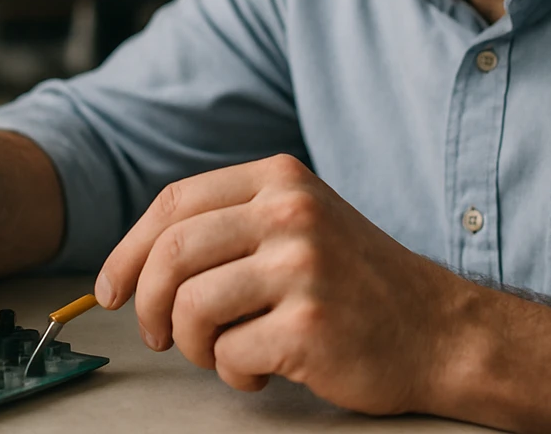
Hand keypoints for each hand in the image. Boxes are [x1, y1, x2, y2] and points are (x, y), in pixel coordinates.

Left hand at [94, 154, 471, 415]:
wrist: (440, 333)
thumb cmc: (357, 285)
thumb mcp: (300, 222)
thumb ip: (232, 222)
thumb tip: (137, 261)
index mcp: (280, 179)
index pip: (173, 203)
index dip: (128, 250)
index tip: (110, 290)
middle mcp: (290, 212)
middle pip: (172, 253)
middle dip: (148, 304)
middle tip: (157, 335)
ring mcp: (302, 267)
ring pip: (192, 307)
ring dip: (193, 344)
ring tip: (223, 354)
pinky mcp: (309, 325)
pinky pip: (229, 354)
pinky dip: (233, 373)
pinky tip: (263, 370)